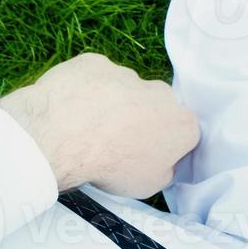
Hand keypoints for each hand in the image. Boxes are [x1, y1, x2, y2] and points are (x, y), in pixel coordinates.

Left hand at [0, 53, 199, 196]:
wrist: (64, 135)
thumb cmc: (111, 164)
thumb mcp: (149, 185)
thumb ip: (164, 169)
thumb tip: (160, 161)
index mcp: (183, 123)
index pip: (184, 135)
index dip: (166, 148)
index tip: (148, 158)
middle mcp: (162, 93)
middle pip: (158, 107)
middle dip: (144, 121)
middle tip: (121, 143)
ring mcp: (127, 74)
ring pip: (126, 90)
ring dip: (116, 105)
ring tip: (92, 128)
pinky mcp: (96, 63)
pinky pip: (97, 78)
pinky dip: (90, 91)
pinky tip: (76, 110)